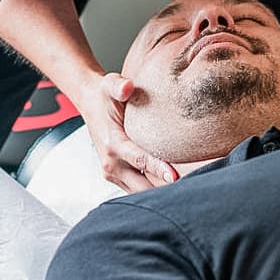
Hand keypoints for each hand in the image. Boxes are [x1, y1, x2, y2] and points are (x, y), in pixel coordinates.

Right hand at [81, 72, 177, 192]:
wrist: (90, 104)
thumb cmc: (105, 95)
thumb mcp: (110, 85)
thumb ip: (118, 86)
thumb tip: (128, 86)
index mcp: (112, 145)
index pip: (138, 160)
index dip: (157, 168)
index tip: (175, 176)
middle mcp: (111, 164)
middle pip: (141, 186)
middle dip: (163, 190)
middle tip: (189, 191)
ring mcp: (112, 174)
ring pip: (140, 192)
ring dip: (159, 194)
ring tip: (185, 193)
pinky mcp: (116, 177)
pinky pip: (137, 190)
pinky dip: (153, 191)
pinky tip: (173, 189)